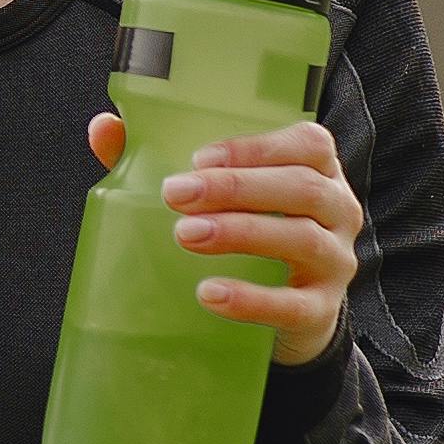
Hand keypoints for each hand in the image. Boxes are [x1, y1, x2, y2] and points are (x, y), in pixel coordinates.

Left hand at [88, 109, 361, 369]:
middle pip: (303, 188)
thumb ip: (162, 158)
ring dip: (242, 233)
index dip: (257, 147)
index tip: (198, 157)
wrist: (285, 315)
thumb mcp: (218, 196)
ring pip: (302, 240)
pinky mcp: (321, 312)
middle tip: (175, 195)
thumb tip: (104, 128)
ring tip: (185, 235)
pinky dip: (252, 300)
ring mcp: (336, 262)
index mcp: (318, 172)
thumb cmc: (247, 233)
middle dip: (236, 187)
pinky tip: (210, 293)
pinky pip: (293, 305)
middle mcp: (339, 211)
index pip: (309, 144)